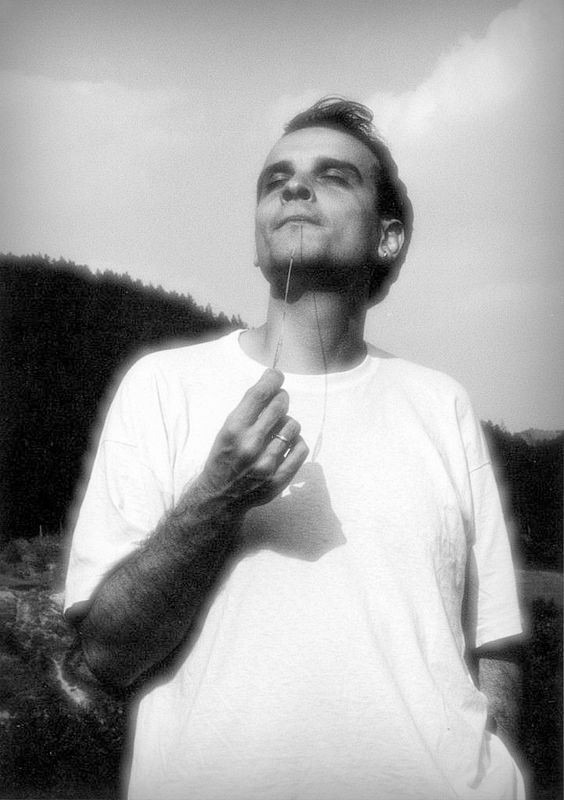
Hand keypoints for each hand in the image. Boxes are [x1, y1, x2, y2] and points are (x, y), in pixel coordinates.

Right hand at [196, 369, 308, 511]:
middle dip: (281, 399)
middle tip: (278, 403)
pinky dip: (296, 442)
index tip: (276, 375)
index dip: (272, 379)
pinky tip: (286, 445)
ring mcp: (266, 464)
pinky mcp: (279, 478)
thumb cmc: (224, 457)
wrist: (219, 496)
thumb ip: (248, 410)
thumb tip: (273, 385)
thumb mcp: (227, 430)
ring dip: (288, 423)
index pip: (259, 394)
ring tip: (278, 430)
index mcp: (233, 429)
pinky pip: (301, 448)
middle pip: (280, 406)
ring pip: (293, 426)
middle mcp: (250, 445)